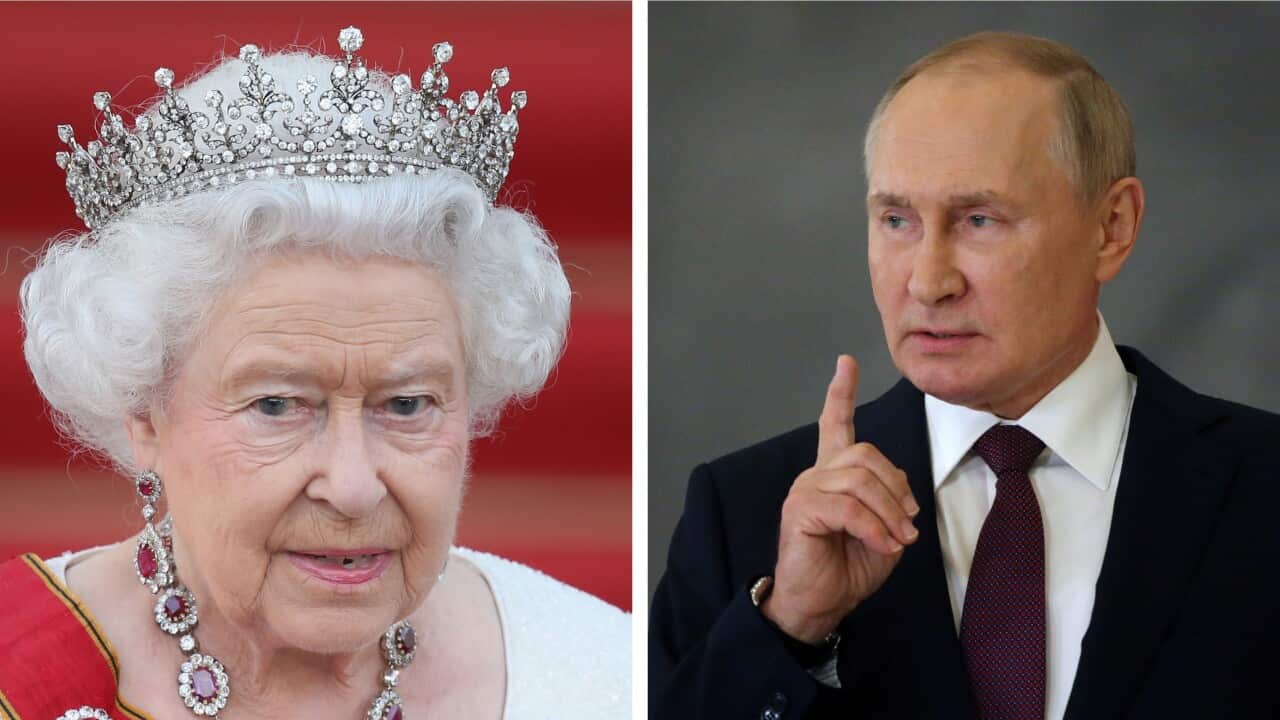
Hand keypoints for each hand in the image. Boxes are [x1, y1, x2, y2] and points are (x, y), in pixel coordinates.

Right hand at [761, 355, 920, 643]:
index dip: (840, 393)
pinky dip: (874, 527)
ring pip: (860, 480)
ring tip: (897, 539)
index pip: (834, 424)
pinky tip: (883, 545)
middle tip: (908, 523)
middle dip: (896, 488)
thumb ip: (888, 501)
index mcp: (833, 475)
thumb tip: (899, 492)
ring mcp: (804, 489)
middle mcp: (816, 475)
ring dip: (889, 513)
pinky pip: (848, 507)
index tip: (846, 362)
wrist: (819, 604)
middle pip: (865, 454)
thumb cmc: (848, 568)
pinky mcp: (800, 510)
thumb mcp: (882, 530)